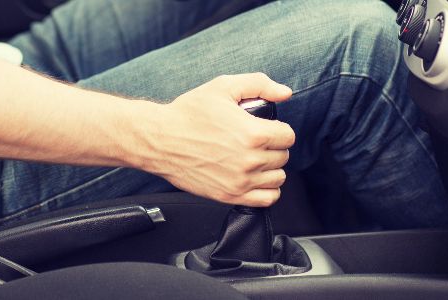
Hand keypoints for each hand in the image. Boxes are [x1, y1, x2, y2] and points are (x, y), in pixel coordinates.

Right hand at [137, 73, 295, 206]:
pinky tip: (254, 178)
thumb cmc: (188, 113)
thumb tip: (285, 93)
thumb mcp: (223, 87)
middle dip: (273, 147)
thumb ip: (259, 84)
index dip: (279, 129)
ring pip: (278, 178)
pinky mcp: (230, 196)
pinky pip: (267, 199)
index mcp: (254, 133)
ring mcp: (241, 181)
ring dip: (270, 168)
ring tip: (254, 159)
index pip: (288, 136)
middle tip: (255, 142)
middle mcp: (250, 160)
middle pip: (283, 157)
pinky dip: (266, 190)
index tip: (266, 128)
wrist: (159, 140)